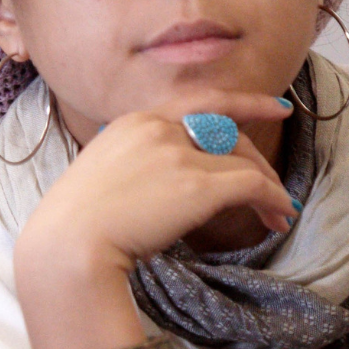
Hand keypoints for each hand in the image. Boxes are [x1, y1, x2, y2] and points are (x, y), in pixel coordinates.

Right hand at [17, 90, 297, 281]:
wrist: (67, 246)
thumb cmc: (77, 227)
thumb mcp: (107, 176)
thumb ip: (141, 165)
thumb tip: (173, 183)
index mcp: (136, 122)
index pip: (202, 102)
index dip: (246, 102)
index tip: (277, 106)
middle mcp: (159, 128)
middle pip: (229, 134)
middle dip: (259, 163)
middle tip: (277, 192)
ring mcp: (178, 154)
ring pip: (244, 161)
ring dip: (269, 188)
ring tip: (280, 214)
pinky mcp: (197, 184)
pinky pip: (251, 184)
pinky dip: (273, 199)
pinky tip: (281, 216)